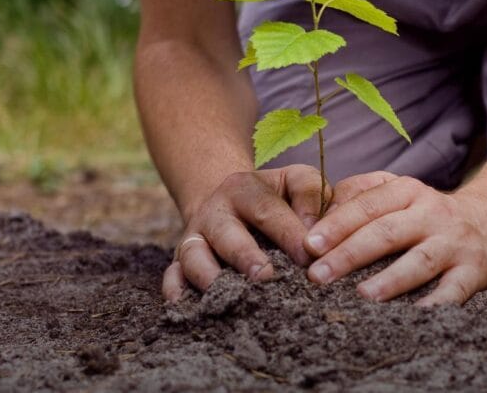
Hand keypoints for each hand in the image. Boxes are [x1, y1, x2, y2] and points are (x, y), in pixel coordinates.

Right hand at [162, 164, 326, 301]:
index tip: (309, 257)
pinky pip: (171, 275)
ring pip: (193, 255)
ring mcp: (194, 237)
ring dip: (210, 276)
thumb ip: (310, 196)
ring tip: (231, 297)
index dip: (288, 233)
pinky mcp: (180, 260)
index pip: (267, 209)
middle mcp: (215, 212)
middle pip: (226, 234)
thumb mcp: (294, 181)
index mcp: (244, 188)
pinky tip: (188, 306)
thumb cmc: (275, 197)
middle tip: (266, 277)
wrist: (229, 201)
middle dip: (245, 256)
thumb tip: (315, 235)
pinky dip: (175, 290)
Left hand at [303, 171, 486, 305]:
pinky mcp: (475, 271)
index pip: (367, 205)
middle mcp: (432, 213)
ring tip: (362, 296)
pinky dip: (435, 304)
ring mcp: (454, 243)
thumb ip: (359, 196)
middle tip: (318, 276)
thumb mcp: (398, 192)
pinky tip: (413, 317)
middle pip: (387, 232)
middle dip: (350, 254)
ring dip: (390, 279)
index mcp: (407, 191)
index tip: (309, 245)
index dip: (336, 224)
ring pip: (420, 261)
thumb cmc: (426, 213)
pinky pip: (454, 290)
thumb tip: (315, 216)